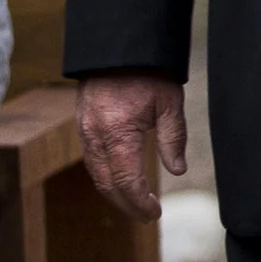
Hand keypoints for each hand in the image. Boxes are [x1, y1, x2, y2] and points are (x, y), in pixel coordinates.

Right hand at [79, 72, 185, 220]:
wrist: (119, 45)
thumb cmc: (148, 72)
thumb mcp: (169, 103)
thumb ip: (174, 138)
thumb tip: (178, 171)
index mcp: (118, 132)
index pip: (127, 181)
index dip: (140, 202)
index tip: (154, 213)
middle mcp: (96, 136)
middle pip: (107, 184)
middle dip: (127, 205)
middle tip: (147, 216)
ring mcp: (85, 131)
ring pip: (96, 174)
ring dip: (115, 193)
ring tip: (135, 204)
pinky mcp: (82, 125)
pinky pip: (92, 160)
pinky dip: (106, 176)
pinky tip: (120, 181)